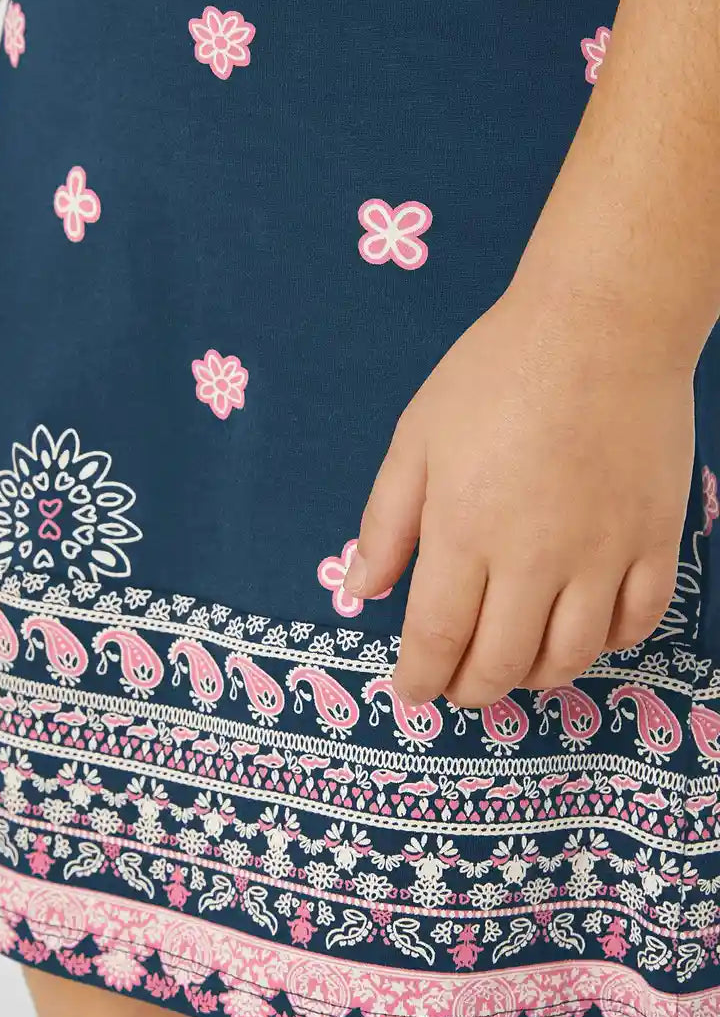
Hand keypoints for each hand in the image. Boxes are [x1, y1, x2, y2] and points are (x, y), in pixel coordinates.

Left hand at [345, 279, 693, 708]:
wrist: (602, 324)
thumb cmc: (497, 372)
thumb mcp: (418, 438)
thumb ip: (387, 522)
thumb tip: (361, 591)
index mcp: (465, 529)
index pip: (438, 637)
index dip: (422, 678)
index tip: (412, 692)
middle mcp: (535, 556)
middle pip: (502, 662)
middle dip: (472, 690)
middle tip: (458, 686)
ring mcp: (603, 552)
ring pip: (571, 657)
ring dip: (535, 677)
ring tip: (515, 665)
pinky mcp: (656, 538)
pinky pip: (638, 622)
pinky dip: (607, 645)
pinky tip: (583, 634)